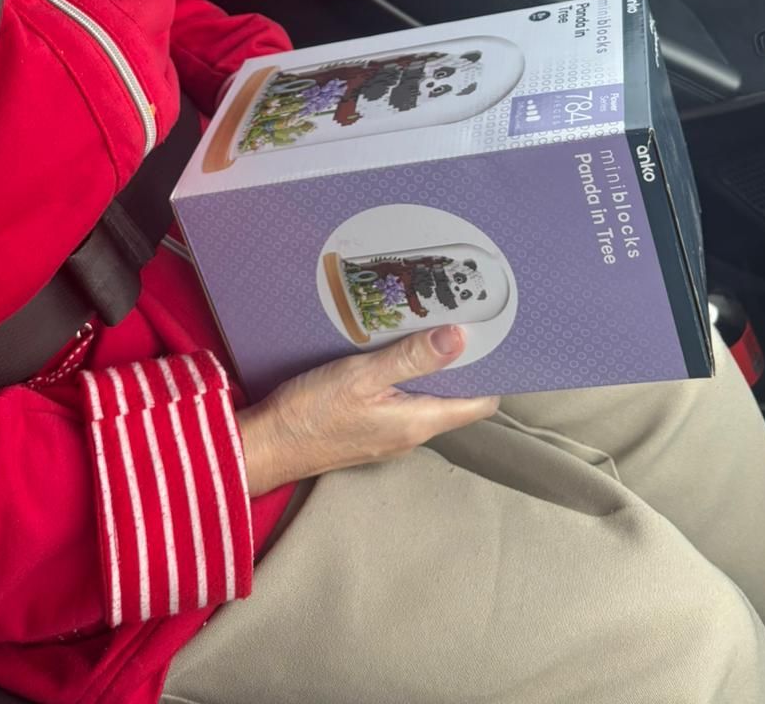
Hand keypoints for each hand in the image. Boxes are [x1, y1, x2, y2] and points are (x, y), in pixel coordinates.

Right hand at [236, 326, 499, 495]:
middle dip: (461, 363)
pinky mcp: (368, 428)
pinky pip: (400, 399)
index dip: (492, 372)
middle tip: (464, 319)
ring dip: (431, 367)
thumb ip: (411, 358)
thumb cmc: (312, 413)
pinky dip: (405, 375)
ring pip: (425, 397)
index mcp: (418, 422)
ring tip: (431, 325)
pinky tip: (393, 350)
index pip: (477, 404)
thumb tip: (459, 337)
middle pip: (453, 398)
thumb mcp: (362, 376)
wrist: (267, 446)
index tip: (497, 337)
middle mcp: (410, 433)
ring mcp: (388, 434)